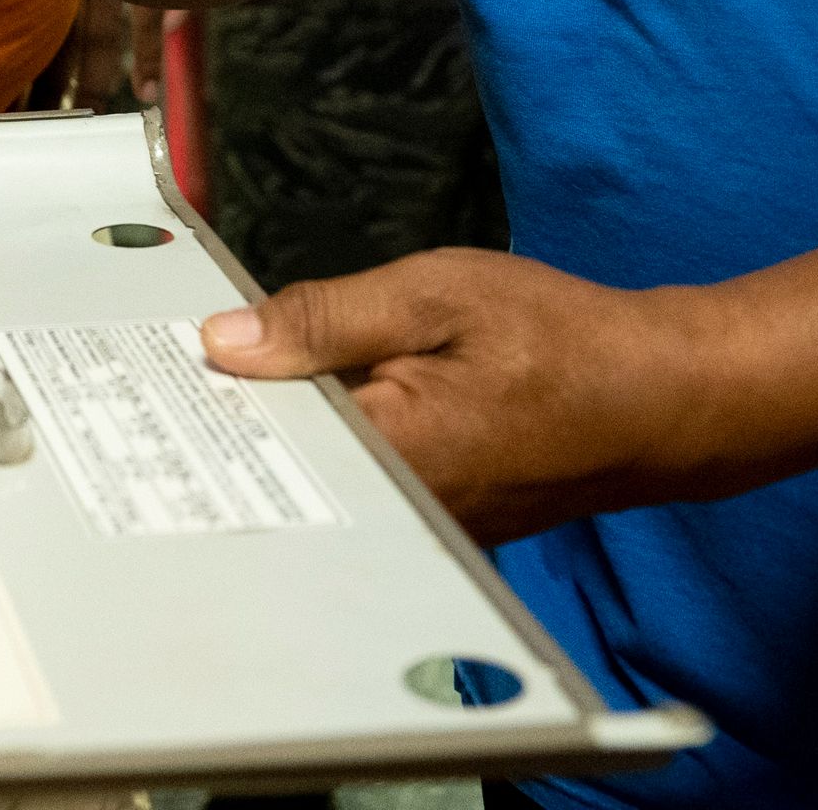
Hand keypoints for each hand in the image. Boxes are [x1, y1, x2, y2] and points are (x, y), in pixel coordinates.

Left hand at [199, 247, 737, 543]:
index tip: (156, 360)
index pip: (259, 435)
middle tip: (191, 352)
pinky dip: (336, 438)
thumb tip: (225, 340)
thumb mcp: (435, 295)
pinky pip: (362, 478)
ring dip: (286, 422)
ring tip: (248, 367)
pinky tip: (323, 397)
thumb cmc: (565, 342)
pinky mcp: (438, 516)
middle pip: (282, 460)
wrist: (661, 398)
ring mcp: (420, 522)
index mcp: (389, 453)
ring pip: (320, 471)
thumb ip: (324, 318)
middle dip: (238, 409)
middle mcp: (399, 508)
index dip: (207, 392)